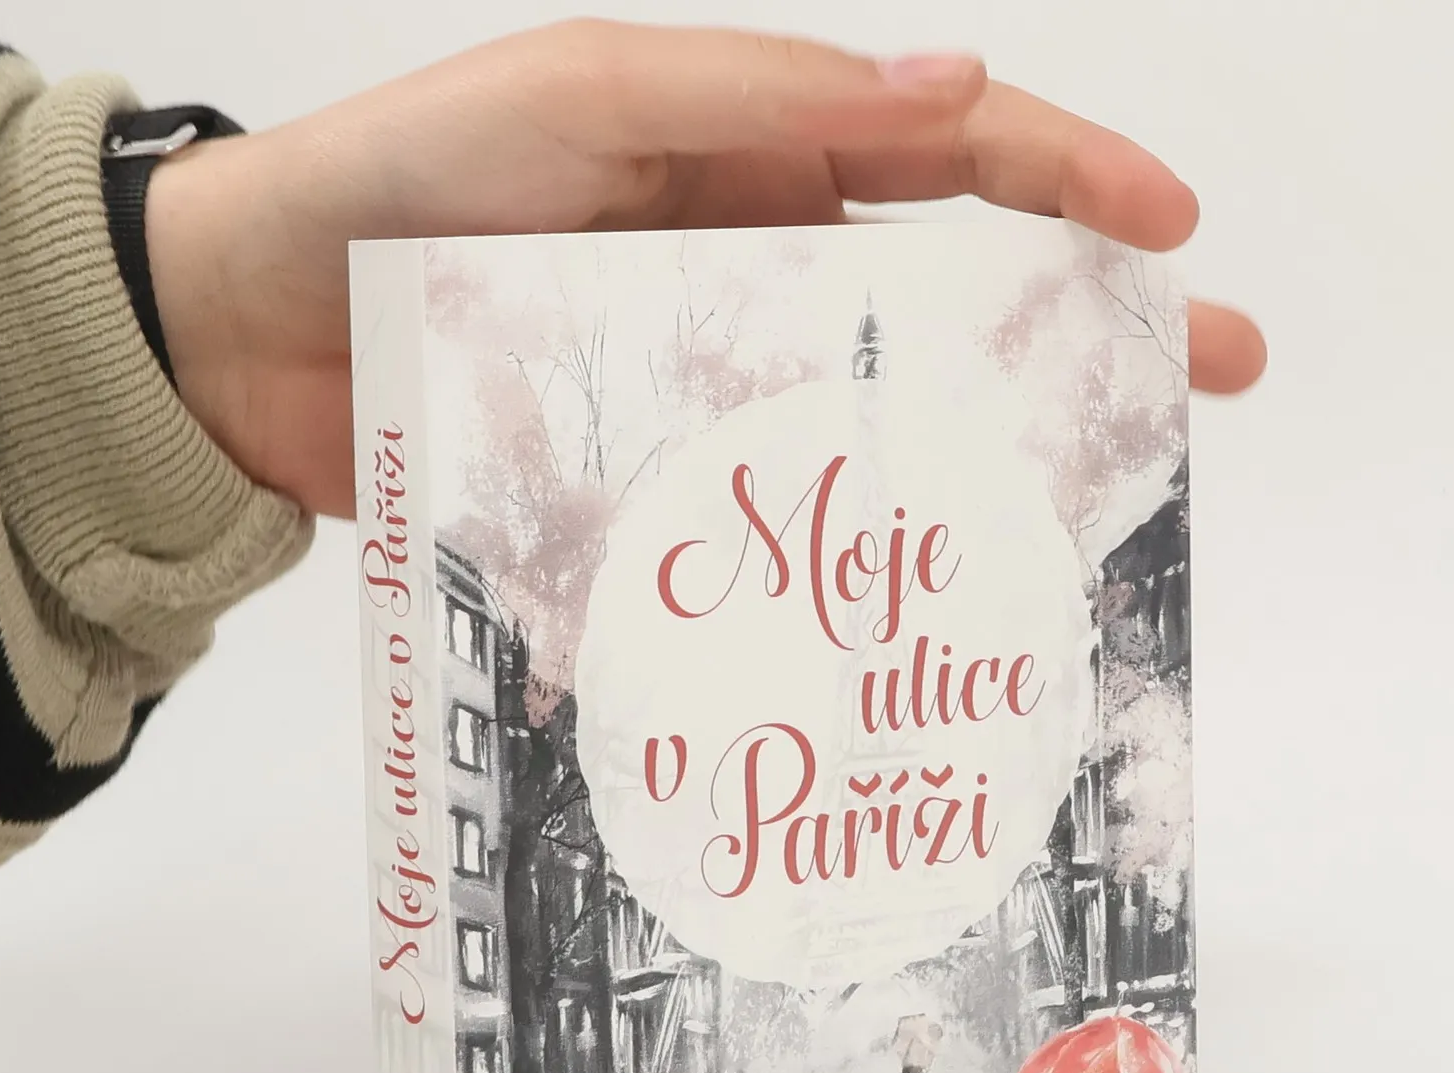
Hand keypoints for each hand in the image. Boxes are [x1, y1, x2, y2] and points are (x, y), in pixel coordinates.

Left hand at [146, 20, 1267, 517]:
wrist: (243, 337)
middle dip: (1092, 326)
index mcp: (754, 153)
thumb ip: (759, 99)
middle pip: (956, 292)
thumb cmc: (398, 186)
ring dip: (996, 458)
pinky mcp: (659, 485)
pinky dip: (853, 549)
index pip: (953, 154)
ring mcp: (712, 384)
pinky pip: (782, 510)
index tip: (1177, 237)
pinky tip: (924, 595)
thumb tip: (954, 96)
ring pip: (887, 415)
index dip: (1074, 182)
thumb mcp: (582, 99)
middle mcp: (755, 269)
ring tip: (1102, 509)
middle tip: (1209, 379)